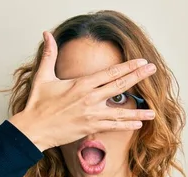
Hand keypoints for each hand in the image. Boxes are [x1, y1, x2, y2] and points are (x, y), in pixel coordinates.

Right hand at [8, 31, 156, 151]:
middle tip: (153, 70)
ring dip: (139, 111)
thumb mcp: (43, 76)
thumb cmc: (38, 104)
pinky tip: (139, 124)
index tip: (141, 61)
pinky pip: (113, 126)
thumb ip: (49, 54)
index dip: (128, 66)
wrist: (33, 129)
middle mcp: (90, 98)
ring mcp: (92, 114)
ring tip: (154, 110)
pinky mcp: (90, 128)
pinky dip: (126, 125)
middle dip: (139, 77)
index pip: (110, 72)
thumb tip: (47, 34)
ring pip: (121, 111)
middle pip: (120, 85)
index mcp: (81, 84)